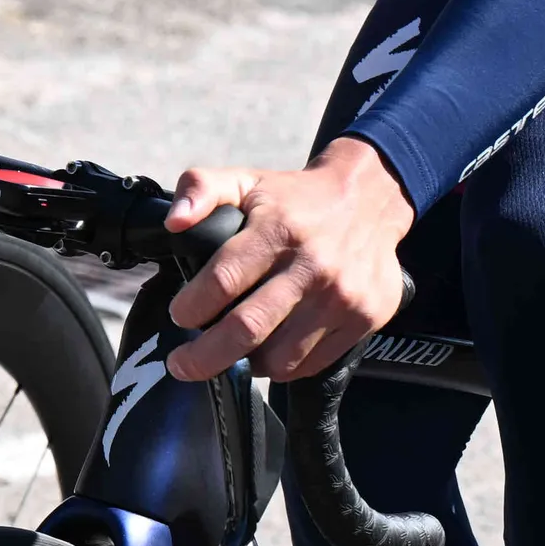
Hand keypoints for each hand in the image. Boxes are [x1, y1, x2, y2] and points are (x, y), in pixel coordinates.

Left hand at [159, 140, 414, 382]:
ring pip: (279, 358)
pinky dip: (284, 365)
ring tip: (235, 348)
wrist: (371, 198)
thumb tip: (173, 222)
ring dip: (247, 361)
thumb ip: (200, 189)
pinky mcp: (365, 318)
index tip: (179, 315)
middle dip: (203, 357)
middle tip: (181, 365)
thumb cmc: (296, 198)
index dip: (191, 307)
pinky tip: (273, 345)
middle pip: (247, 328)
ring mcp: (342, 296)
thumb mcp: (247, 180)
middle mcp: (313, 265)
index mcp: (279, 229)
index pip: (224, 280)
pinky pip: (311, 363)